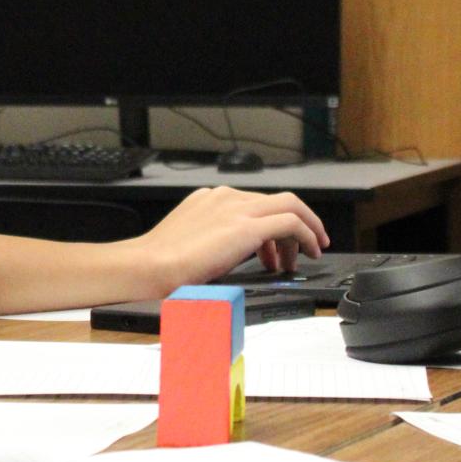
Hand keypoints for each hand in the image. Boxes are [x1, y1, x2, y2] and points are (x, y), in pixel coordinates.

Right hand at [126, 186, 329, 293]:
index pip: (254, 204)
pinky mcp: (248, 226)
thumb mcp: (190, 240)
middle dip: (298, 224)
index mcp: (211, 199)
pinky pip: (291, 222)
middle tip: (305, 246)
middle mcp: (226, 197)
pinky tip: (310, 251)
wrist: (150, 264)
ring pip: (290, 206)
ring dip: (306, 230)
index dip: (271, 228)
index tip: (277, 247)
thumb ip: (212, 239)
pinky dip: (307, 235)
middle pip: (276, 202)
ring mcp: (238, 208)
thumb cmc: (161, 262)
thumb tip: (226, 258)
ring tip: (309, 253)